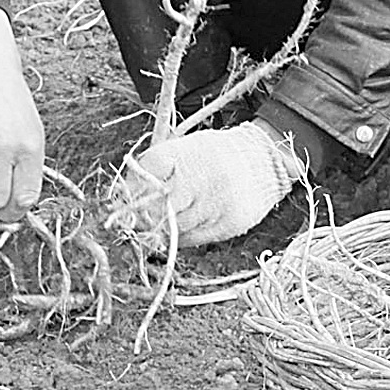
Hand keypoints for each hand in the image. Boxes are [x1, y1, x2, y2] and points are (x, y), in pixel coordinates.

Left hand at [110, 119, 303, 248]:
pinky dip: (181, 238)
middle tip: (137, 220)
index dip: (133, 190)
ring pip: (175, 227)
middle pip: (159, 206)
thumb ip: (156, 170)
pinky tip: (181, 229)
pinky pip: (193, 238)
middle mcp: (202, 178)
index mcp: (186, 153)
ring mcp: (216, 203)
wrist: (264, 159)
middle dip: (144, 216)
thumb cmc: (216, 155)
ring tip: (160, 224)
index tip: (126, 201)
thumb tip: (124, 197)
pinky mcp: (229, 223)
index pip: (148, 172)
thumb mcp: (185, 150)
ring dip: (162, 229)